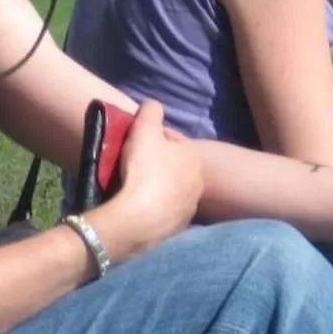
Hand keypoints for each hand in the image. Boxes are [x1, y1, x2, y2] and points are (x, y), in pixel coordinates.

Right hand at [89, 100, 200, 258]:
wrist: (138, 219)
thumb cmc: (143, 169)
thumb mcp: (144, 128)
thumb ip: (151, 109)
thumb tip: (153, 106)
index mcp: (194, 156)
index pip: (172, 138)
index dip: (151, 137)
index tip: (134, 142)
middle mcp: (199, 182)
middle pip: (173, 165)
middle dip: (157, 162)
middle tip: (133, 164)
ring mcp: (190, 207)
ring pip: (171, 189)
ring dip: (157, 186)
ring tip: (134, 187)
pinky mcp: (178, 227)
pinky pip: (165, 210)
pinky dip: (155, 206)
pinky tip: (139, 206)